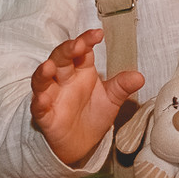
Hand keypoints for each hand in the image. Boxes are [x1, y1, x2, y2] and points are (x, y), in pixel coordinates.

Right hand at [30, 28, 144, 166]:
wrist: (83, 143)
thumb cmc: (94, 114)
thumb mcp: (112, 99)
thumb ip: (122, 86)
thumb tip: (140, 77)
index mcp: (82, 70)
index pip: (82, 51)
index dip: (87, 40)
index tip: (98, 33)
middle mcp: (65, 79)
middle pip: (61, 59)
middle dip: (67, 50)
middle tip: (77, 45)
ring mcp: (52, 96)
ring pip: (43, 80)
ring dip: (44, 72)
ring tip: (49, 66)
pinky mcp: (45, 115)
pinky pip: (38, 106)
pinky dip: (39, 101)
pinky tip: (43, 98)